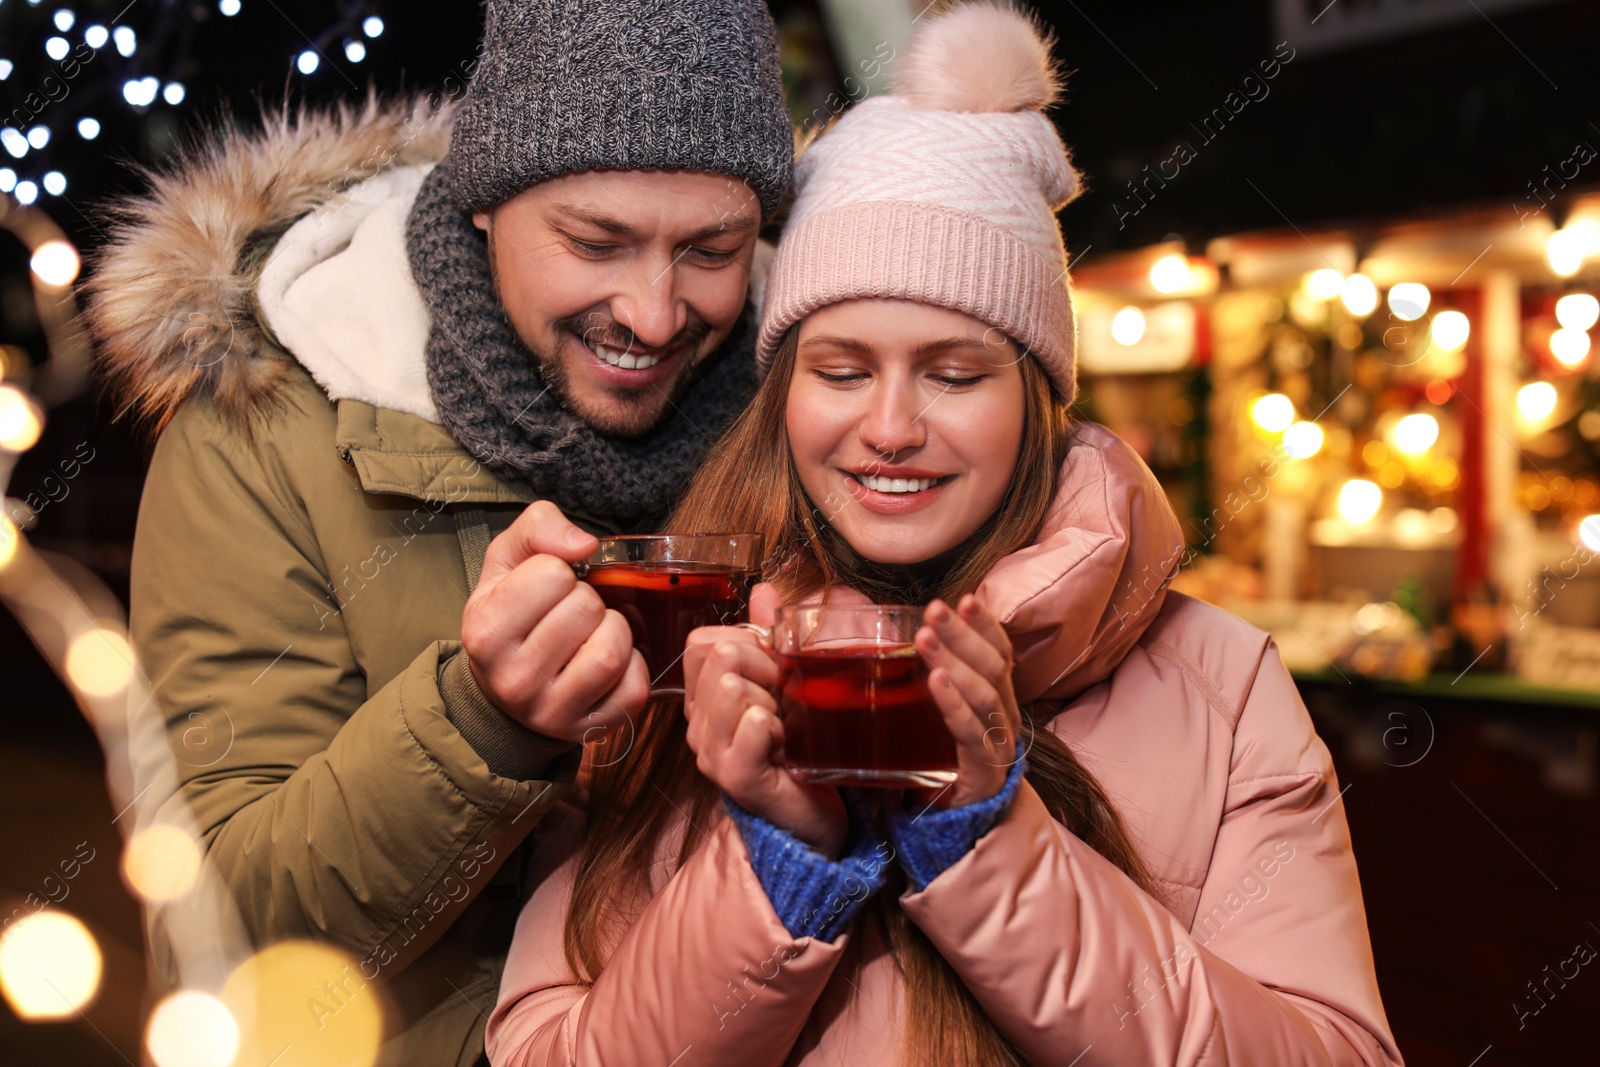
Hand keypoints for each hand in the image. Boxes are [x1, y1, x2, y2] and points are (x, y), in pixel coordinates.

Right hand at [460, 501, 648, 742]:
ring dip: (615, 631)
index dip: (560, 571)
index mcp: (486, 631)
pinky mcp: (587, 731)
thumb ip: (539, 528)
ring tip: (594, 633)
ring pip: (611, 652)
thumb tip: (584, 545)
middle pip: (586, 609)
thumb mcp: (508, 561)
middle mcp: (513, 679)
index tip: (548, 589)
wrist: (505, 689)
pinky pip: (634, 691)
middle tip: (573, 612)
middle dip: (589, 599)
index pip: (552, 574)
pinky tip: (611, 663)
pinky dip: (633, 668)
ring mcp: (550, 712)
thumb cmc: (513, 614)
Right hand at [683, 597, 846, 856]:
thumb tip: (762, 590)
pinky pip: (752, 724)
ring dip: (775, 700)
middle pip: (720, 657)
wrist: (814, 813)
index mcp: (704, 699)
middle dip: (766, 670)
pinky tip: (788, 748)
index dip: (748, 646)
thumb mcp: (784, 682)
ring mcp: (712, 754)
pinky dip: (778, 726)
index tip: (774, 676)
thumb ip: (770, 636)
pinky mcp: (736, 777)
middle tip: (787, 705)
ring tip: (787, 729)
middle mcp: (698, 725)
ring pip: (734, 686)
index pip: (703, 642)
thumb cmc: (799, 748)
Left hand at [914, 595, 1022, 807]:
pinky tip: (936, 682)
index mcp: (999, 698)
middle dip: (963, 634)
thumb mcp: (942, 714)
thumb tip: (899, 640)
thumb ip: (932, 680)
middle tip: (935, 609)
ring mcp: (999, 743)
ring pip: (983, 694)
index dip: (984, 625)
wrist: (961, 821)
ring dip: (954, 661)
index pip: (1000, 652)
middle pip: (992, 665)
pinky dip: (953, 704)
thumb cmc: (948, 760)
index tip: (965, 598)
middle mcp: (1006, 716)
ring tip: (925, 639)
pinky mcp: (984, 770)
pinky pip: (971, 732)